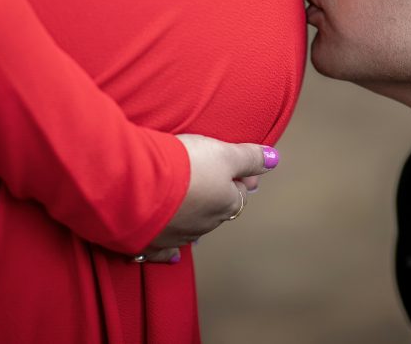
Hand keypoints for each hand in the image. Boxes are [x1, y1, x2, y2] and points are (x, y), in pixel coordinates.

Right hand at [136, 134, 278, 262]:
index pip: (238, 194)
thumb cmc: (184, 166)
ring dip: (194, 218)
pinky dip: (169, 251)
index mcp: (224, 204)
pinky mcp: (150, 244)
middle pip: (217, 212)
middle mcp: (205, 225)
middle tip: (215, 183)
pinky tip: (174, 256)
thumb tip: (274, 160)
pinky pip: (163, 252)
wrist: (136, 186)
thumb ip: (250, 158)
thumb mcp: (224, 153)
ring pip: (193, 229)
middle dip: (217, 199)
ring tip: (192, 207)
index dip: (239, 180)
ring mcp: (177, 236)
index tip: (238, 172)